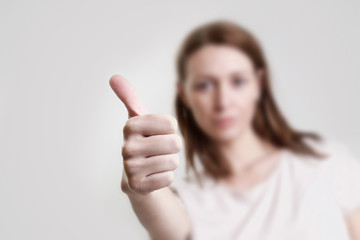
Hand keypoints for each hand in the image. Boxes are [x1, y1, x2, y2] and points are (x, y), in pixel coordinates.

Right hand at [109, 75, 181, 195]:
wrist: (136, 174)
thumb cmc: (143, 141)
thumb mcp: (138, 119)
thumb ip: (130, 97)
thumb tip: (114, 76)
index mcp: (130, 126)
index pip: (171, 123)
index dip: (171, 129)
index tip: (158, 132)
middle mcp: (127, 147)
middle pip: (175, 143)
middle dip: (172, 147)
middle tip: (159, 149)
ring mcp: (131, 168)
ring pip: (173, 161)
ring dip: (169, 162)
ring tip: (155, 162)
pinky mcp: (137, 186)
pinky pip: (168, 178)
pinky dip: (165, 177)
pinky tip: (153, 175)